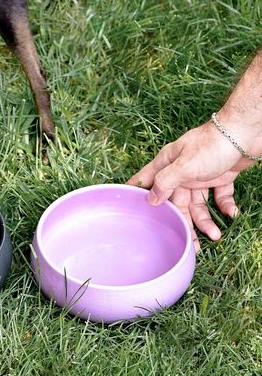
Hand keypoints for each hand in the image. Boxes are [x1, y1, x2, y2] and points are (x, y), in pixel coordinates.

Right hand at [127, 121, 253, 251]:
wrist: (246, 132)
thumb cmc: (212, 145)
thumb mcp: (184, 166)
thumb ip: (165, 182)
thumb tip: (151, 199)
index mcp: (168, 163)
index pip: (146, 180)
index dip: (137, 193)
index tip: (129, 208)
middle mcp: (182, 170)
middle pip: (177, 201)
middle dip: (183, 222)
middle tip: (189, 242)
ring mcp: (202, 174)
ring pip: (199, 203)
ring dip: (206, 220)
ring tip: (215, 235)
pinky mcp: (221, 176)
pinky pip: (219, 196)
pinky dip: (225, 206)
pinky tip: (231, 214)